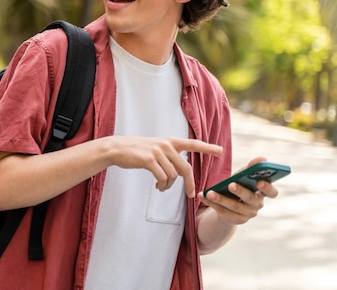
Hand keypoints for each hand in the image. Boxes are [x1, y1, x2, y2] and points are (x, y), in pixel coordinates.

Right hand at [105, 136, 221, 197]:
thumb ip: (169, 156)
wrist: (117, 149)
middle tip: (191, 194)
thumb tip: (179, 173)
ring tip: (161, 187)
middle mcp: (166, 145)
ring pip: (173, 176)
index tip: (220, 150)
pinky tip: (157, 186)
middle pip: (186, 168)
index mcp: (170, 141)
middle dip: (190, 184)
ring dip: (169, 186)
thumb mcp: (155, 148)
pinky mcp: (149, 160)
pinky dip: (162, 185)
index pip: (193, 144)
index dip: (207, 148)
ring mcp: (158, 152)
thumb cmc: (136, 151)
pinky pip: (162, 178)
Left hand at [197, 156, 278, 224]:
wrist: (230, 206)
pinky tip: (203, 196)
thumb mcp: (244, 176)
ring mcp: (248, 214)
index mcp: (263, 193)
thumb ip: (251, 168)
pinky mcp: (236, 220)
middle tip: (231, 185)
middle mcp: (258, 204)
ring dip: (221, 199)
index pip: (272, 193)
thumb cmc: (240, 186)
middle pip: (251, 199)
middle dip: (240, 191)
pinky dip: (212, 203)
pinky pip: (223, 212)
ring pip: (234, 206)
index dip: (267, 188)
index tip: (259, 182)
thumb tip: (262, 158)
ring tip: (209, 192)